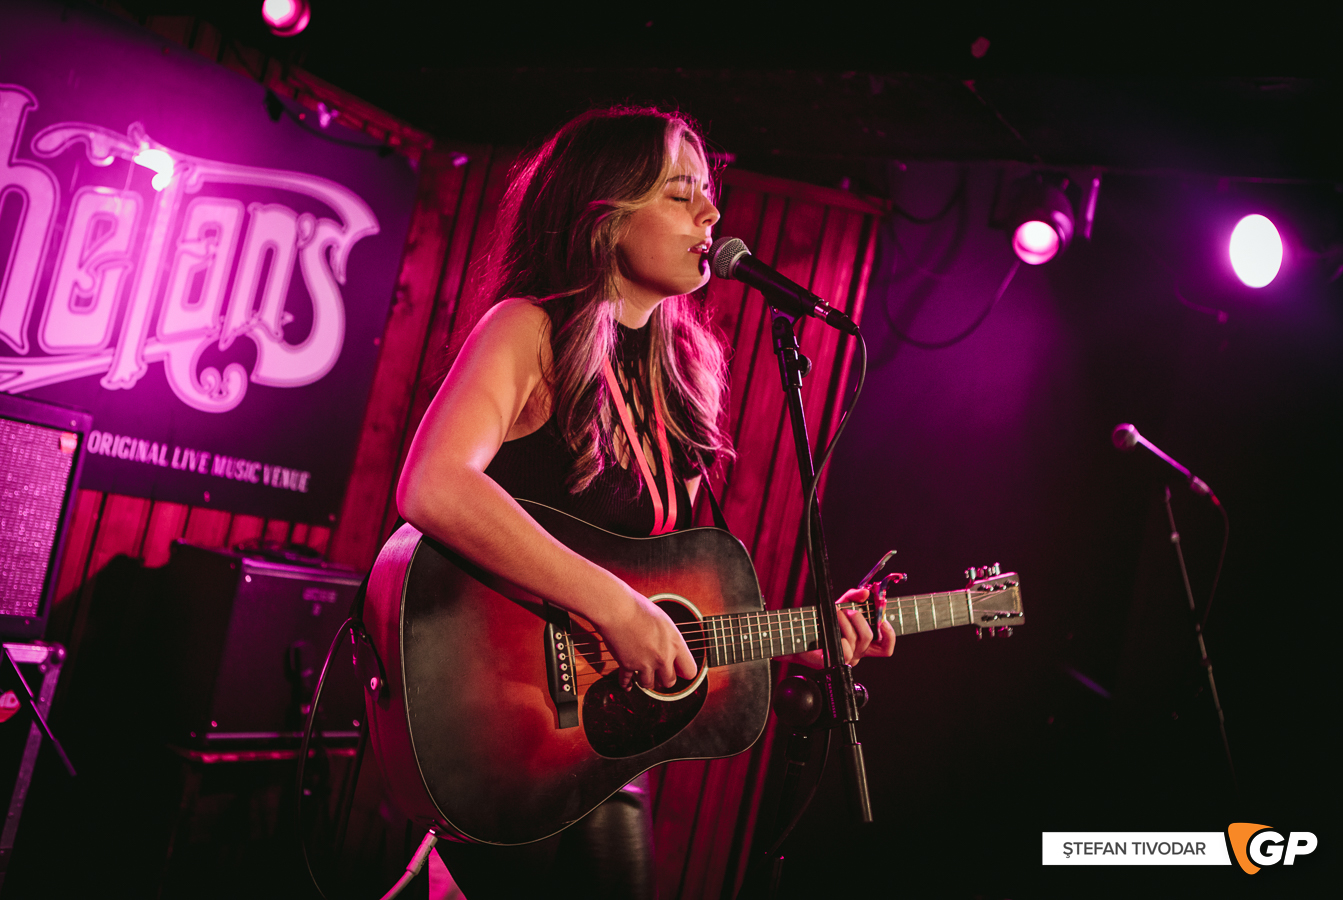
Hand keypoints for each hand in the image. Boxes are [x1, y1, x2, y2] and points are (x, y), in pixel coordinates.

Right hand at [597, 589, 697, 691]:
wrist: (617, 609)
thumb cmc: (639, 608)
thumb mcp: (664, 620)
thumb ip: (669, 638)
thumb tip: (671, 647)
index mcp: (675, 644)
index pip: (689, 671)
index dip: (683, 672)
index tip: (678, 670)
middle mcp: (663, 657)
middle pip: (669, 682)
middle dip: (663, 679)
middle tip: (658, 673)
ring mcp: (645, 663)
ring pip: (648, 685)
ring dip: (645, 680)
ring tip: (642, 674)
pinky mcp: (627, 665)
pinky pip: (627, 681)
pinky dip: (626, 684)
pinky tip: (627, 684)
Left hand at [781, 587, 896, 668]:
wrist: (799, 630)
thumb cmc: (822, 619)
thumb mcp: (841, 604)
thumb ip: (854, 597)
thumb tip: (866, 593)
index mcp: (864, 642)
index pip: (886, 647)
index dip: (890, 634)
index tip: (883, 620)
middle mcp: (858, 652)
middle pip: (873, 640)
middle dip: (862, 620)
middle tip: (849, 610)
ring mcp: (846, 658)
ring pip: (858, 641)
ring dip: (847, 623)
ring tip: (837, 613)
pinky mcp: (833, 661)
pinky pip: (845, 650)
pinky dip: (839, 635)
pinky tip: (830, 628)